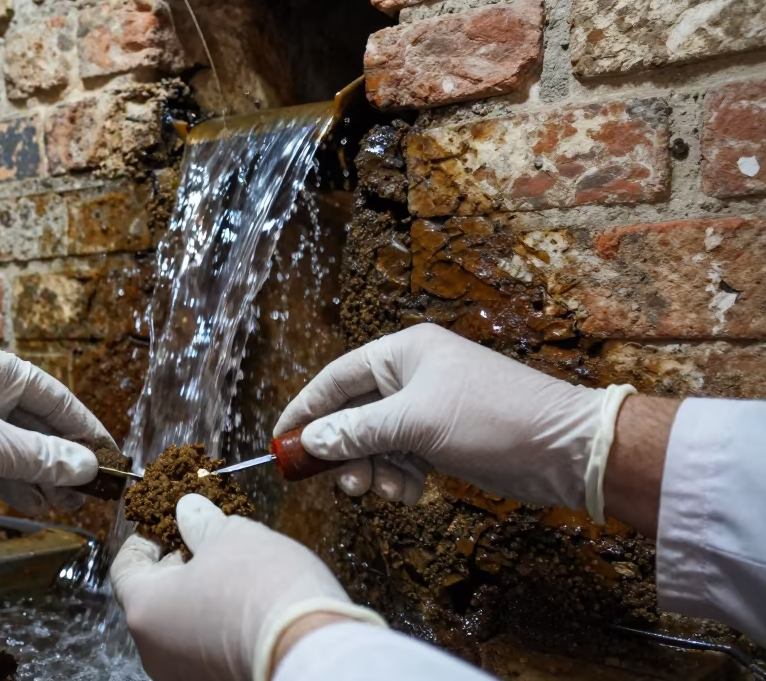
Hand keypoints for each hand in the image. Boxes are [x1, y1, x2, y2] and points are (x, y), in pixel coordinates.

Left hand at [0, 339, 114, 527]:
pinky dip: (14, 481)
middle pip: (37, 422)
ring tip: (71, 505)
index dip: (85, 427)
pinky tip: (38, 505)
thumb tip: (88, 468)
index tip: (111, 455)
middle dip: (63, 457)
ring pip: (15, 445)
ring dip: (41, 474)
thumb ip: (41, 458)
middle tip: (94, 489)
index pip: (54, 395)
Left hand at [111, 495, 384, 680]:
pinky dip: (219, 625)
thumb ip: (202, 523)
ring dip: (202, 598)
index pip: (125, 567)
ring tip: (238, 572)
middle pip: (154, 599)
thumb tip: (188, 512)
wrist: (310, 651)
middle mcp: (153, 650)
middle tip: (210, 544)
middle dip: (180, 568)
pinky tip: (251, 606)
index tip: (169, 525)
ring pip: (181, 626)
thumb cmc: (261, 587)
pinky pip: (206, 648)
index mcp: (144, 609)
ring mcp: (183, 675)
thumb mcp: (232, 537)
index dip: (146, 540)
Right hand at [275, 324, 634, 520]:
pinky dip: (400, 478)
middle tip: (343, 483)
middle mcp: (412, 376)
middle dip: (344, 451)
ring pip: (375, 442)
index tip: (280, 441)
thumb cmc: (495, 419)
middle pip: (352, 414)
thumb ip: (358, 431)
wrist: (566, 450)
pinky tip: (412, 492)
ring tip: (384, 491)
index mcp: (403, 353)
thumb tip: (313, 441)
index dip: (305, 409)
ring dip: (373, 469)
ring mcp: (428, 409)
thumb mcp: (417, 423)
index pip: (335, 378)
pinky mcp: (444, 439)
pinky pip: (401, 458)